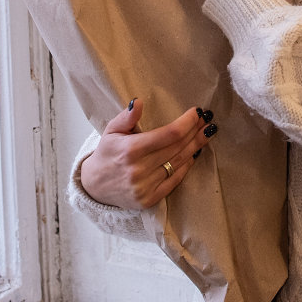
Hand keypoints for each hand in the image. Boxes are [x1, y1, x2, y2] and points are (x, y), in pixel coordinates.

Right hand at [78, 98, 217, 209]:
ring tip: (206, 134)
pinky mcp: (150, 199)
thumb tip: (138, 102)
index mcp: (130, 149)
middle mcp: (139, 169)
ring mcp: (146, 186)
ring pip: (178, 163)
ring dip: (195, 147)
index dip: (187, 122)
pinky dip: (186, 166)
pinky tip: (195, 154)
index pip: (169, 134)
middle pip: (177, 147)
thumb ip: (126, 117)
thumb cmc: (106, 153)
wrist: (94, 186)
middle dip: (195, 132)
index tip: (197, 112)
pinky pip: (175, 180)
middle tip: (208, 120)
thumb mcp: (111, 131)